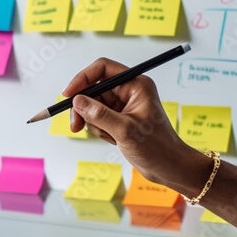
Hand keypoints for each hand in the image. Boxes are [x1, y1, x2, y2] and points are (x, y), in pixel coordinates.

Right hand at [62, 58, 204, 188]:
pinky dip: (98, 130)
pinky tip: (112, 140)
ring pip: (92, 105)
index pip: (103, 69)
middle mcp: (129, 91)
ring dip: (93, 122)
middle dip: (83, 108)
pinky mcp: (119, 118)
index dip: (82, 78)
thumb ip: (99, 115)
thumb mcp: (125, 131)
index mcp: (136, 84)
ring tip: (108, 136)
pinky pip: (97, 118)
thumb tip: (77, 101)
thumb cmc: (157, 148)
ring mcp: (123, 105)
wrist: (168, 167)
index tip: (68, 95)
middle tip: (75, 125)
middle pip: (94, 88)